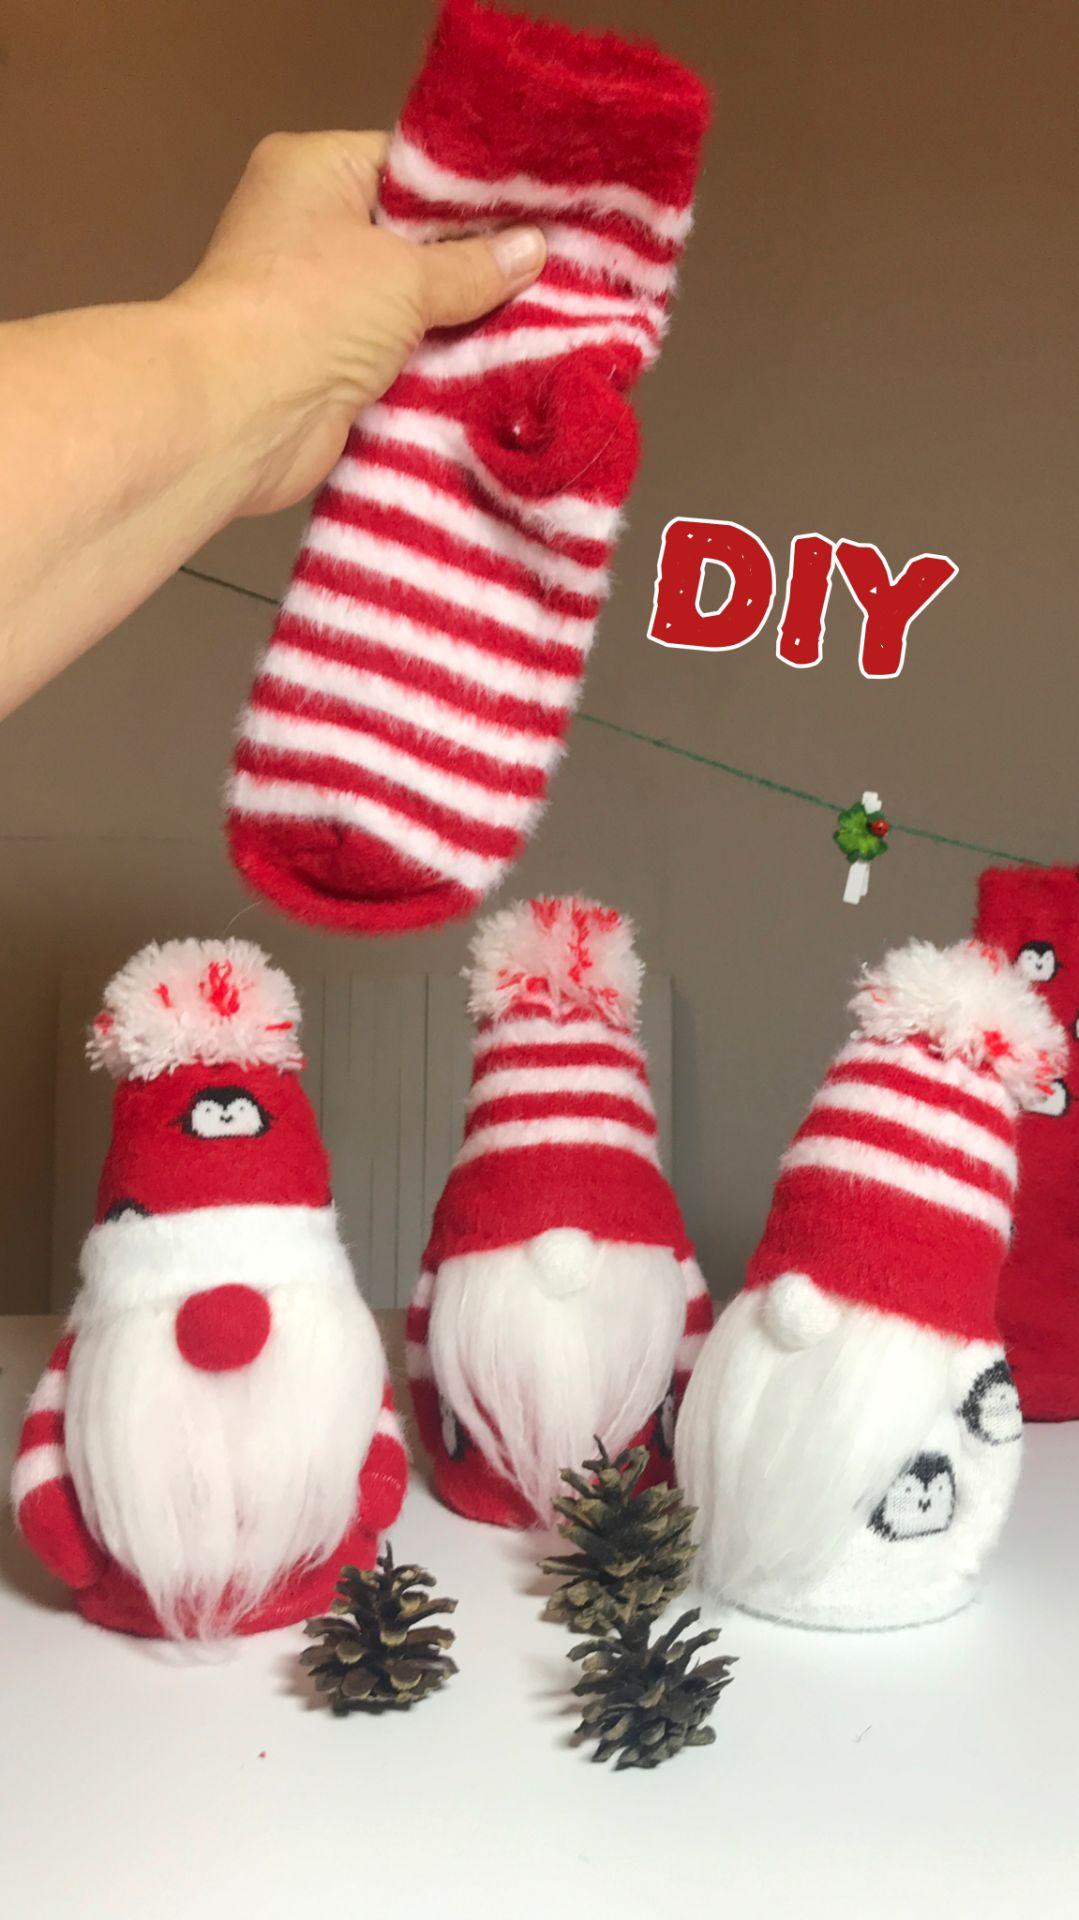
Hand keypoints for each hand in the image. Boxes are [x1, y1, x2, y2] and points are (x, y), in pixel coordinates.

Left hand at [172, 130, 545, 516]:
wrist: (240, 413)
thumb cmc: (309, 310)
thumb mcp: (407, 274)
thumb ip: (472, 267)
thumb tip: (532, 250)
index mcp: (315, 172)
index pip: (407, 166)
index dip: (470, 191)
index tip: (534, 210)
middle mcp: (309, 229)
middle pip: (411, 239)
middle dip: (472, 261)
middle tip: (550, 268)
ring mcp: (316, 302)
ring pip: (407, 305)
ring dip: (457, 322)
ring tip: (539, 318)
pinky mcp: (328, 367)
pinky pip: (396, 358)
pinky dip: (434, 368)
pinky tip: (495, 369)